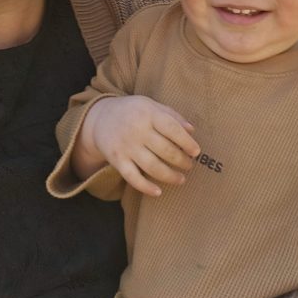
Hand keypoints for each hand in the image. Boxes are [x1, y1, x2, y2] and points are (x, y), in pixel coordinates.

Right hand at [78, 96, 199, 195]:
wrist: (100, 118)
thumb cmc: (133, 112)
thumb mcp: (151, 105)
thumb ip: (172, 116)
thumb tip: (192, 130)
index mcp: (148, 113)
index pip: (172, 128)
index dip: (186, 142)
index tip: (196, 152)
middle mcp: (137, 130)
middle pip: (165, 150)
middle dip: (181, 161)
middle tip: (189, 165)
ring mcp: (126, 146)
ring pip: (152, 166)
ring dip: (170, 176)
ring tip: (181, 179)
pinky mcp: (117, 160)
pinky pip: (132, 177)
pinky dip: (145, 187)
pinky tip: (158, 192)